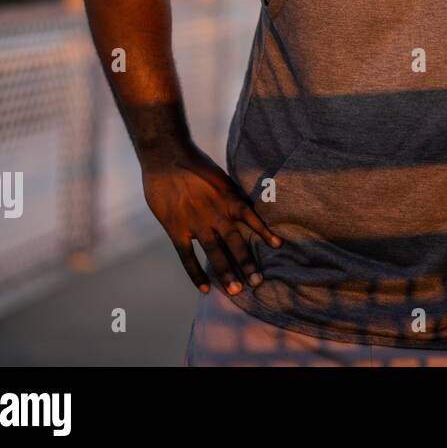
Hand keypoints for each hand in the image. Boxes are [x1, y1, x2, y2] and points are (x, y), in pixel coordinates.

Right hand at [141, 142, 281, 294]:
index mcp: (229, 198)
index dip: (265, 233)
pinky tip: (204, 289)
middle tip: (259, 282)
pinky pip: (187, 256)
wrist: (167, 156)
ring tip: (237, 291)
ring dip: (226, 272)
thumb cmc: (195, 165)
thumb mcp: (221, 177)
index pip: (252, 219)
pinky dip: (196, 273)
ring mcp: (196, 223)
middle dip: (248, 264)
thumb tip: (246, 207)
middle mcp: (216, 213)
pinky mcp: (177, 229)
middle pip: (235, 243)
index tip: (279, 246)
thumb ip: (231, 195)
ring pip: (215, 253)